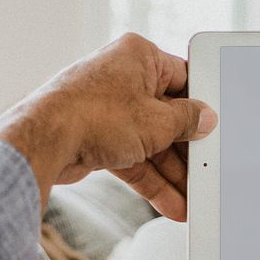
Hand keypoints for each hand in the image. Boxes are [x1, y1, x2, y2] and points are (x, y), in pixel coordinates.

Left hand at [0, 33, 216, 219]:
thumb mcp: (158, 121)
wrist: (43, 141)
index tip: (215, 128)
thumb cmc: (93, 115)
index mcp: (139, 57)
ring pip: (149, 142)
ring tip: (190, 199)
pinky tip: (170, 203)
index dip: (201, 106)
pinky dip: (149, 179)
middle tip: (204, 172)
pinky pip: (131, 158)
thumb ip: (187, 121)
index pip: (183, 79)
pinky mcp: (95, 136)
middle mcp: (121, 78)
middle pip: (166, 116)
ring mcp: (107, 108)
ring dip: (170, 173)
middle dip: (185, 151)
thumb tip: (205, 118)